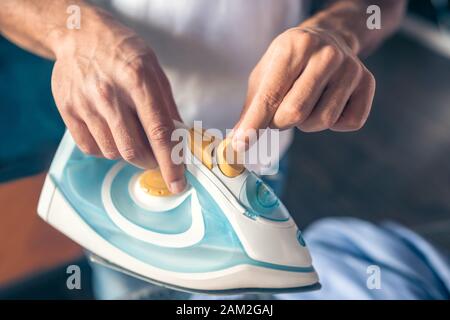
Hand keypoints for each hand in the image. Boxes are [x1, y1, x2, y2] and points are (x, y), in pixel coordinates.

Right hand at [51, 12, 185, 192]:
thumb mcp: (155, 70)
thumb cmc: (123, 51)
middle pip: (133, 150)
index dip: (171, 163)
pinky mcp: (68, 111)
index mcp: (137, 80)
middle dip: (151, 162)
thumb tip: (179, 140)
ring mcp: (85, 103)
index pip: (158, 133)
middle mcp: (109, 94)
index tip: (178, 184)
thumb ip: (167, 106)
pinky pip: (91, 148)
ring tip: (132, 136)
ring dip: (128, 154)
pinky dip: (106, 149)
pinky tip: (112, 133)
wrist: (80, 35)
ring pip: (112, 152)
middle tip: (157, 158)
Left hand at [234, 26, 375, 146]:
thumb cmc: (290, 62)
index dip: (254, 125)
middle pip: (295, 114)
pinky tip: (328, 103)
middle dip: (281, 122)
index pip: (270, 97)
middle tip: (280, 111)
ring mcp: (351, 68)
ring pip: (321, 121)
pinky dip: (333, 123)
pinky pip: (346, 123)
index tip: (239, 145)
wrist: (329, 39)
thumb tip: (237, 143)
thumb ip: (252, 109)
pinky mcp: (367, 83)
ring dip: (306, 123)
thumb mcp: (264, 75)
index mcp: (295, 47)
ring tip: (305, 103)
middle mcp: (326, 54)